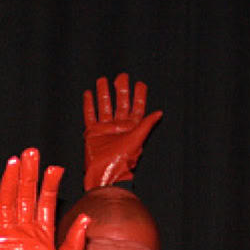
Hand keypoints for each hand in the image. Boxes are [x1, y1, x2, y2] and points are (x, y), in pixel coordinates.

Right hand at [0, 148, 89, 249]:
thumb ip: (76, 241)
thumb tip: (87, 219)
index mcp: (43, 233)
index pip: (46, 201)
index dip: (50, 184)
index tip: (57, 167)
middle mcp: (24, 230)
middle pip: (26, 195)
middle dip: (29, 174)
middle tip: (32, 152)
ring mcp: (8, 235)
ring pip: (8, 201)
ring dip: (11, 181)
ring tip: (15, 161)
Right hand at [82, 73, 163, 189]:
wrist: (105, 173)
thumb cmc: (122, 159)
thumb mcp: (137, 139)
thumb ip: (146, 125)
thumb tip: (160, 113)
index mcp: (132, 128)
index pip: (137, 107)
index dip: (139, 95)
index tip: (140, 83)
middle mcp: (119, 126)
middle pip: (120, 103)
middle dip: (121, 90)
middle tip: (122, 76)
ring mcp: (105, 128)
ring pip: (104, 106)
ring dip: (104, 93)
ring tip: (102, 80)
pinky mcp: (92, 132)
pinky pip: (90, 114)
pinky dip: (89, 104)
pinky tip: (89, 94)